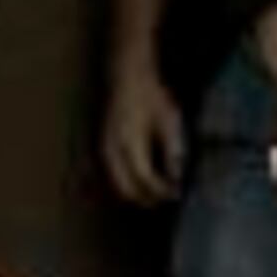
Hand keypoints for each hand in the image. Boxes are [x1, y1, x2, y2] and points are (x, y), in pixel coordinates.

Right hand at [103, 62, 187, 207]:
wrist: (127, 77)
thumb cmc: (150, 96)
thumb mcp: (169, 122)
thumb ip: (172, 152)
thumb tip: (176, 177)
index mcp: (131, 146)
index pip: (146, 181)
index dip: (162, 191)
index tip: (176, 193)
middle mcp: (112, 153)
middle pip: (127, 189)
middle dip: (147, 198)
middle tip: (165, 198)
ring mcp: (103, 152)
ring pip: (115, 185)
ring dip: (133, 194)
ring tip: (151, 194)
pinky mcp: (100, 148)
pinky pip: (107, 176)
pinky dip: (121, 185)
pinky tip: (134, 184)